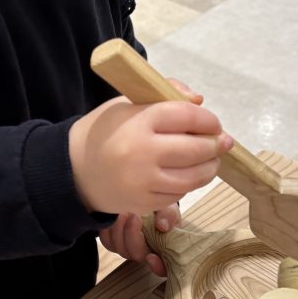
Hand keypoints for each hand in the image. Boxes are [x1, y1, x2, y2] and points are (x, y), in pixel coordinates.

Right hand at [69, 78, 232, 215]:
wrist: (74, 170)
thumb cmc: (105, 132)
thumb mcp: (127, 103)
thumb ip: (164, 95)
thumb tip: (199, 101)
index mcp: (138, 122)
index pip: (186, 115)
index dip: (208, 119)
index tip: (213, 122)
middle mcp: (142, 152)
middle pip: (196, 148)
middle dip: (216, 145)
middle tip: (223, 142)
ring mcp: (144, 182)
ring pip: (194, 177)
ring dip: (210, 167)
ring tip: (212, 160)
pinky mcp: (144, 203)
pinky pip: (179, 194)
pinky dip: (189, 184)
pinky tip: (188, 175)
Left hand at [100, 203, 181, 277]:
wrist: (144, 207)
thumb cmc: (160, 213)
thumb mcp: (169, 211)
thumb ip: (168, 217)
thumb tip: (162, 226)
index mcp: (163, 251)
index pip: (163, 269)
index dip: (158, 267)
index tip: (151, 256)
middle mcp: (145, 255)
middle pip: (136, 254)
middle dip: (132, 234)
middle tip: (134, 216)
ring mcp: (129, 250)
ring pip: (120, 248)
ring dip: (119, 229)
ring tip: (124, 212)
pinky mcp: (114, 244)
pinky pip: (107, 241)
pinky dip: (108, 229)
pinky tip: (114, 216)